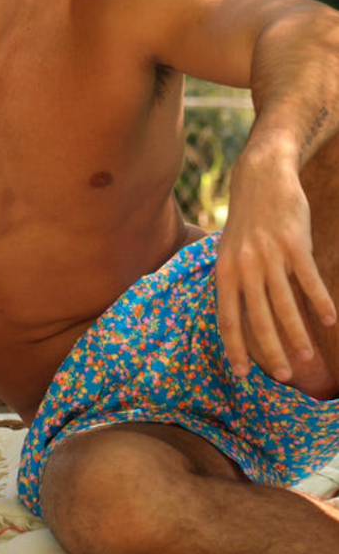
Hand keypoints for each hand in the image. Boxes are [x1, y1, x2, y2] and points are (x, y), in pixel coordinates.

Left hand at [215, 157, 335, 383]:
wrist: (261, 177)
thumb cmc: (246, 221)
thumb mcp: (228, 250)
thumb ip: (233, 281)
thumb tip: (239, 316)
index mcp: (225, 270)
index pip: (228, 318)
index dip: (235, 347)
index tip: (243, 373)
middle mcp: (244, 266)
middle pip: (258, 318)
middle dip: (270, 350)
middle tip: (284, 375)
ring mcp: (270, 255)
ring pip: (285, 304)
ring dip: (297, 334)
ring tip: (307, 357)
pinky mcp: (294, 244)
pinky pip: (309, 281)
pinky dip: (319, 302)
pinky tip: (328, 321)